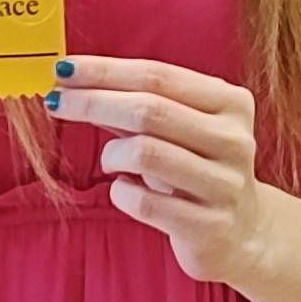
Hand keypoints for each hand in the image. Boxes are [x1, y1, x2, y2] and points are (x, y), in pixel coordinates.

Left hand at [48, 58, 272, 286]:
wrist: (243, 232)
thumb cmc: (198, 169)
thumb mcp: (180, 130)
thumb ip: (137, 105)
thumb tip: (75, 80)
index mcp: (230, 103)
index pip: (158, 75)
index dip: (106, 70)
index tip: (64, 69)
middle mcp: (233, 139)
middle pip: (149, 110)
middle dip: (93, 102)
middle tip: (56, 102)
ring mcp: (225, 184)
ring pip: (146, 153)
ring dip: (111, 154)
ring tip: (109, 160)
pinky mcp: (210, 226)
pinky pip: (145, 204)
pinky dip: (121, 192)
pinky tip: (124, 189)